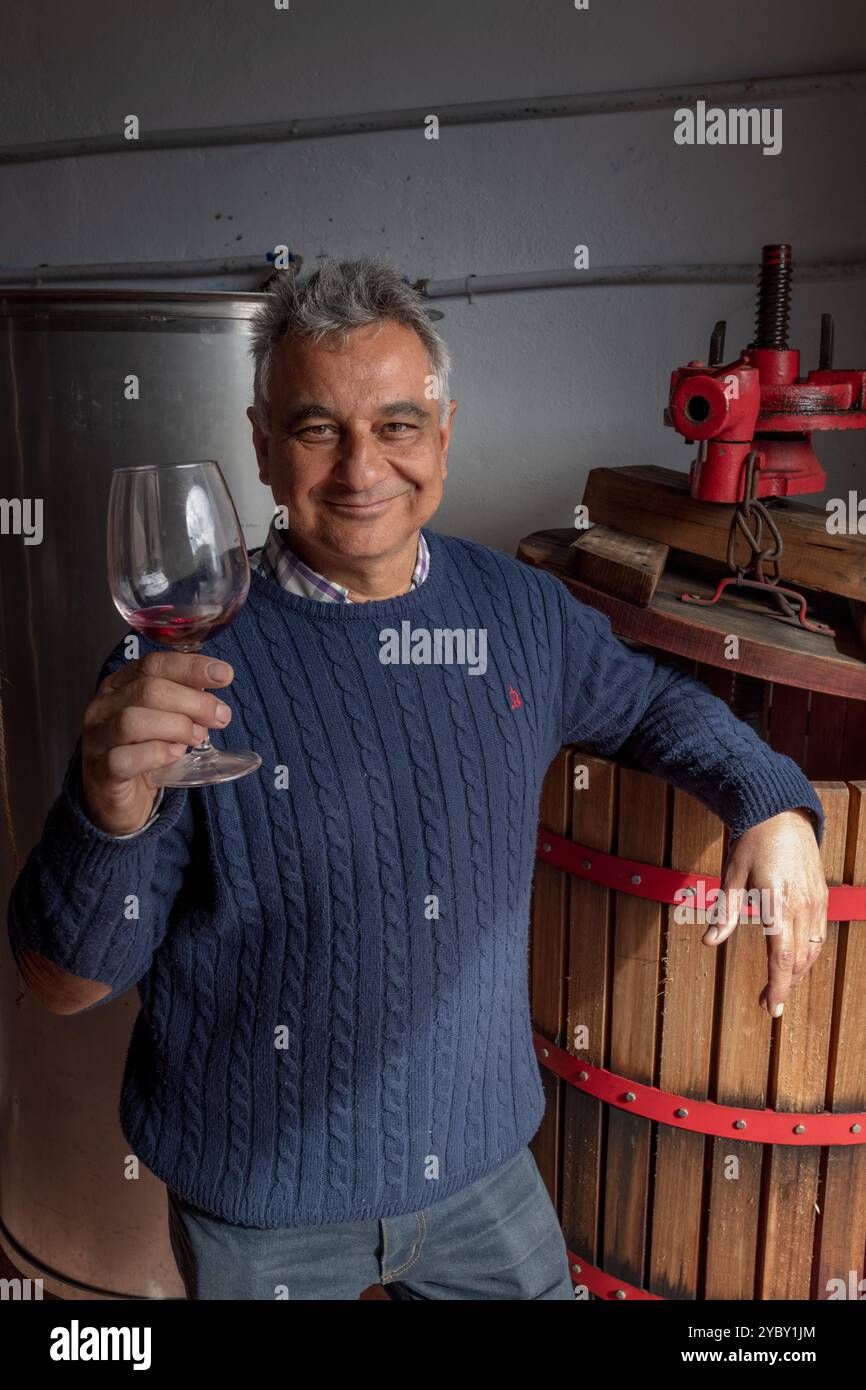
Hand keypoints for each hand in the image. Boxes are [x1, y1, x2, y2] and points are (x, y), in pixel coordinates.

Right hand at [81, 651, 233, 834]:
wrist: (118, 801)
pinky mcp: (101, 773)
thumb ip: (185, 702)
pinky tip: (176, 755)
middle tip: (220, 717)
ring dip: (175, 726)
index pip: (153, 664)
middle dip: (193, 701)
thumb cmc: (144, 753)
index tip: (224, 675)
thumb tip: (215, 693)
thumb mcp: (165, 721)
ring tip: (197, 738)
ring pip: (132, 720)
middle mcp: (102, 708)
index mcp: (118, 686)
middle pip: (147, 690)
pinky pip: (124, 759)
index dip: (190, 667)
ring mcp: (97, 740)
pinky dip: (156, 754)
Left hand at [702, 809, 828, 1016]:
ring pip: (812, 951)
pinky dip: (807, 954)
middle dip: (785, 985)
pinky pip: (818, 935)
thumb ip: (725, 912)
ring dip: (797, 973)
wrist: (782, 815)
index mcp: (779, 903)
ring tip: (779, 987)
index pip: (782, 956)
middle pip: (799, 960)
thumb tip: (708, 942)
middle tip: (769, 1004)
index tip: (771, 1007)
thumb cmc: (753, 843)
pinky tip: (794, 962)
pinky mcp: (821, 898)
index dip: (777, 985)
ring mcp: (816, 903)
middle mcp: (803, 906)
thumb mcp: (732, 876)